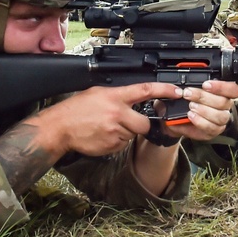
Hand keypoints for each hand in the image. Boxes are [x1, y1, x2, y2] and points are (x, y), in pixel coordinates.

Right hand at [26, 83, 183, 156]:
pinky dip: (117, 141)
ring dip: (125, 132)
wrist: (60, 127)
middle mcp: (118, 113)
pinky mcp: (112, 145)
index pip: (145, 90)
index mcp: (115, 97)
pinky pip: (123, 144)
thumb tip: (134, 95)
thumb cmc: (77, 109)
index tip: (177, 91)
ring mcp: (115, 131)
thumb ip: (118, 95)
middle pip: (144, 123)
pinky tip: (104, 135)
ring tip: (107, 126)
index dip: (164, 90)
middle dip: (140, 124)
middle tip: (126, 121)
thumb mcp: (98, 93)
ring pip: (133, 134)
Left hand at [163, 80, 237, 141]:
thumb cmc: (185, 102)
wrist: (176, 118)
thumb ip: (194, 84)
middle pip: (224, 102)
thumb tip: (191, 79)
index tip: (205, 85)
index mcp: (223, 94)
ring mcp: (220, 120)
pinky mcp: (214, 131)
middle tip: (188, 94)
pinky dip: (200, 121)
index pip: (233, 90)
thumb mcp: (189, 89)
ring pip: (220, 116)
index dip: (222, 87)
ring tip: (190, 106)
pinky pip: (212, 128)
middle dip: (204, 97)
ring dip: (204, 110)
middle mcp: (225, 107)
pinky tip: (191, 116)